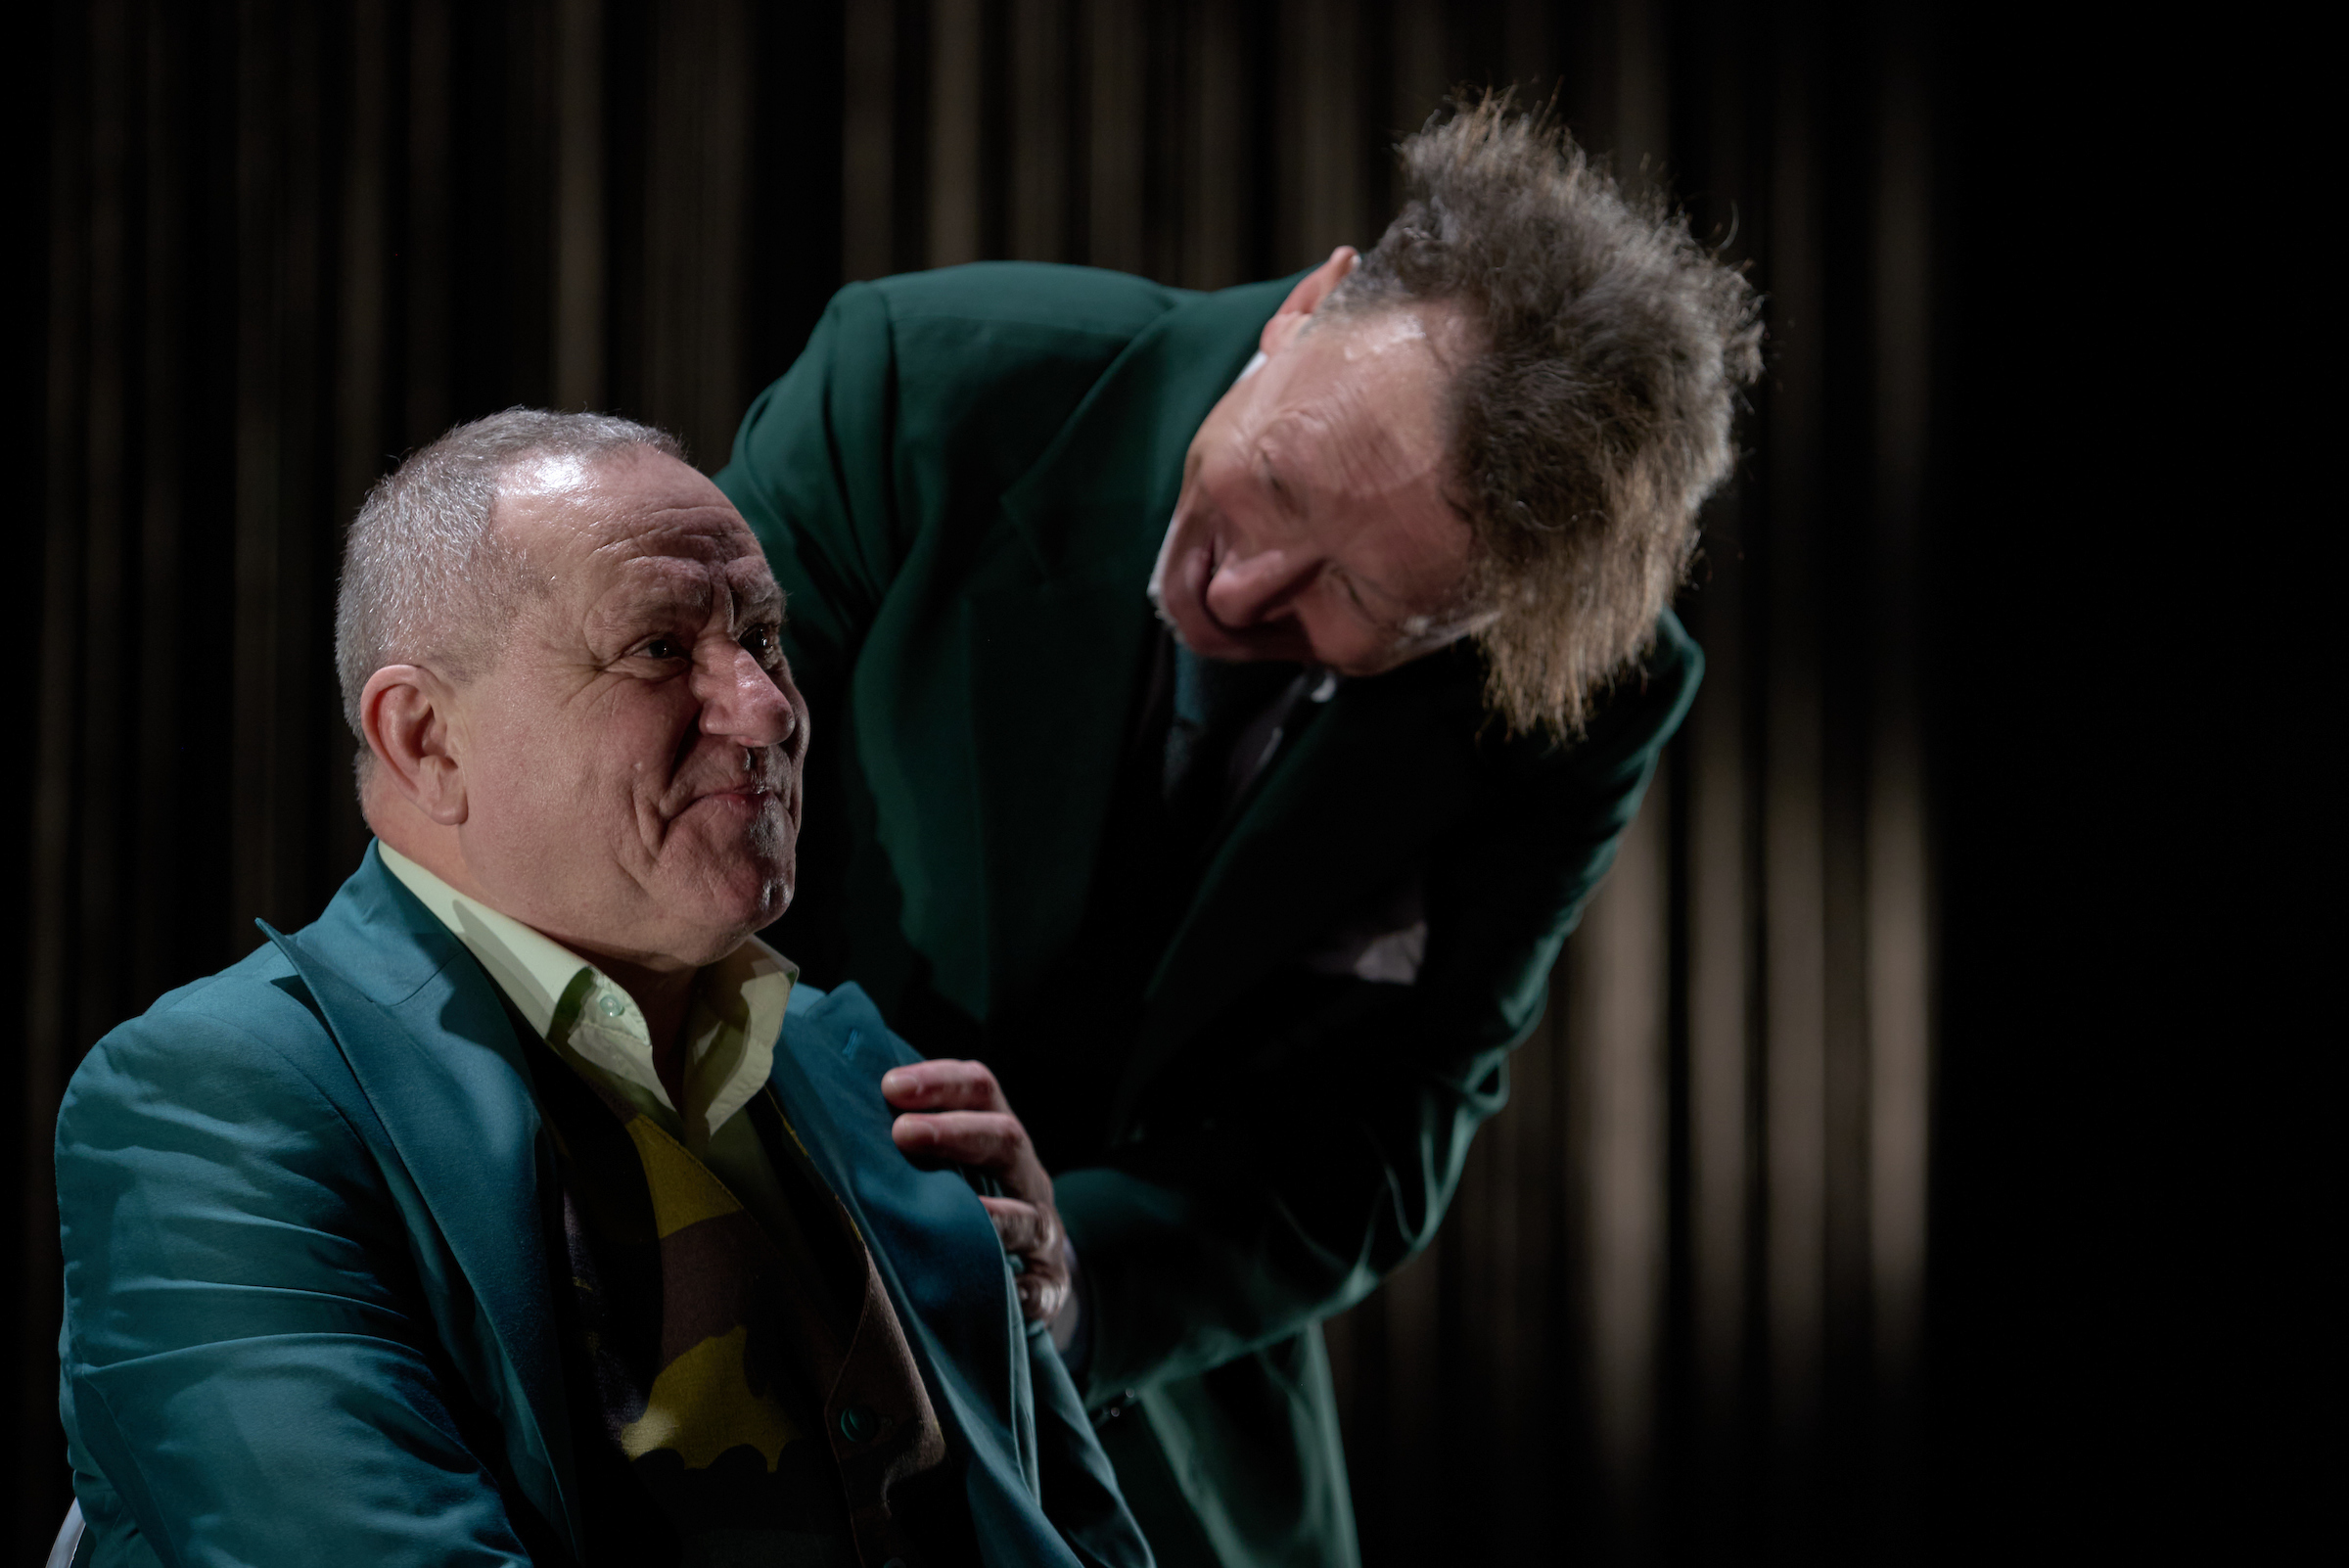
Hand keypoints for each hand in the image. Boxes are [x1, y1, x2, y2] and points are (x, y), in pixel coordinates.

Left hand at [883, 1059, 1078, 1344]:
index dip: (940, 1082)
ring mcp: (1043, 1233)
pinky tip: (998, 1295)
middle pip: (1006, 1138)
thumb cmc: (971, 1205)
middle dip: (955, 1132)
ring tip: (946, 1217)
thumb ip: (912, 1142)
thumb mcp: (954, 1165)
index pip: (980, 1089)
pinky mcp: (1049, 1286)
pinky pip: (1039, 1289)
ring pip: (1028, 1218)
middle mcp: (1028, 1178)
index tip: (890, 1086)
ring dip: (991, 1215)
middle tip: (902, 1132)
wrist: (1030, 1269)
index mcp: (1001, 1137)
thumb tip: (837, 1118)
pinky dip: (1020, 1292)